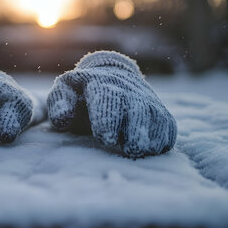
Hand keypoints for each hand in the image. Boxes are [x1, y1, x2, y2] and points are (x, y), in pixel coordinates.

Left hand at [47, 51, 176, 157]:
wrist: (113, 76)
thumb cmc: (84, 92)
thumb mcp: (66, 90)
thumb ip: (59, 103)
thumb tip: (63, 118)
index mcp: (102, 83)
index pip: (108, 97)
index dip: (109, 118)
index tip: (106, 138)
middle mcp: (129, 91)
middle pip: (138, 110)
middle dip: (135, 130)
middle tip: (128, 149)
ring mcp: (148, 101)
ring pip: (157, 119)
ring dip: (151, 138)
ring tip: (138, 151)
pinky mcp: (162, 113)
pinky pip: (169, 127)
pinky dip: (163, 140)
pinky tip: (151, 150)